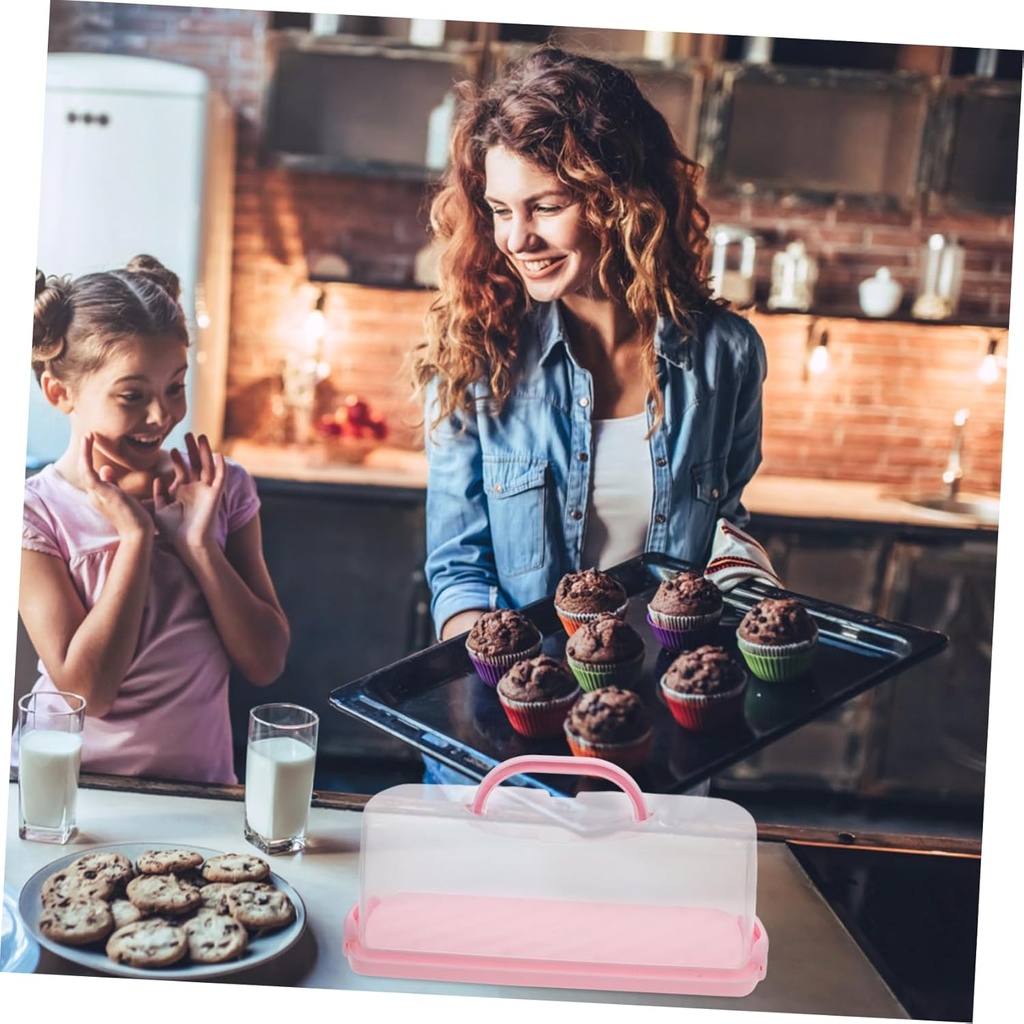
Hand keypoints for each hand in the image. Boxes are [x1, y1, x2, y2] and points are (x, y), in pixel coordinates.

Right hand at [79, 434, 153, 539]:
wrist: (140, 533)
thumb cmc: (137, 519)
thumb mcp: (125, 498)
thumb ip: (114, 484)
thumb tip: (105, 468)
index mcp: (101, 497)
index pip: (92, 476)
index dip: (90, 461)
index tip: (94, 445)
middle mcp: (95, 496)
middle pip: (85, 471)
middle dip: (85, 454)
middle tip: (89, 436)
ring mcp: (97, 494)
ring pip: (84, 469)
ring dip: (84, 451)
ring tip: (88, 435)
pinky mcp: (101, 492)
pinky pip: (88, 471)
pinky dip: (86, 456)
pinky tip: (89, 441)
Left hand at [153, 433, 225, 553]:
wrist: (187, 542)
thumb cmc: (173, 530)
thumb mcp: (160, 509)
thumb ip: (158, 494)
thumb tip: (157, 479)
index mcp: (183, 491)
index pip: (183, 470)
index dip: (178, 459)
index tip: (170, 449)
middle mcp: (196, 489)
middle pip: (196, 464)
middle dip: (192, 449)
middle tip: (188, 434)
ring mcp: (206, 491)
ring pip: (208, 466)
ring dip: (205, 452)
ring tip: (201, 437)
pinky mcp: (215, 495)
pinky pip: (220, 478)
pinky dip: (221, 467)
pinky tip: (219, 455)